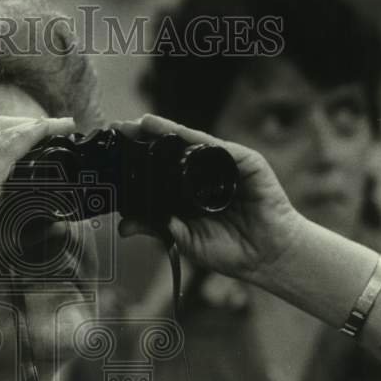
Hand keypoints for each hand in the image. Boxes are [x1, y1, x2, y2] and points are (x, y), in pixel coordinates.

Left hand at [117, 114, 304, 283]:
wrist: (267, 257)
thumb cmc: (230, 249)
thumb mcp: (185, 240)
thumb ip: (158, 229)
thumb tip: (124, 226)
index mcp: (190, 191)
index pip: (160, 169)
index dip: (138, 160)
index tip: (113, 151)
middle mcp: (206, 174)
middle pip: (173, 150)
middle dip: (146, 137)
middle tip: (118, 128)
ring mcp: (227, 166)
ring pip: (192, 143)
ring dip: (166, 130)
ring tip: (141, 123)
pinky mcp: (246, 162)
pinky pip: (217, 148)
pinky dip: (196, 138)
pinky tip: (177, 132)